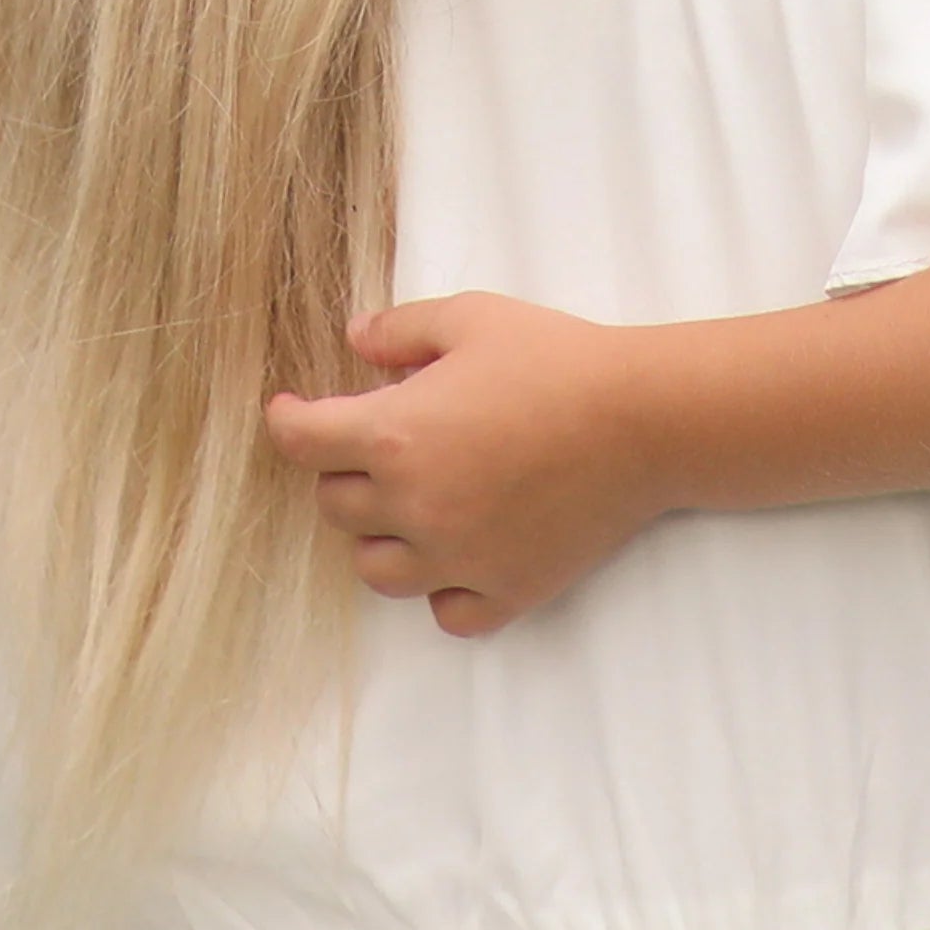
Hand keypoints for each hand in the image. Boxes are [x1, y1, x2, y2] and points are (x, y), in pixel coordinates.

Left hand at [265, 295, 665, 639]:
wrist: (644, 419)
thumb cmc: (558, 358)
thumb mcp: (473, 317)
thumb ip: (402, 329)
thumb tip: (355, 341)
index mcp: (394, 437)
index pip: (301, 442)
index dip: (285, 421)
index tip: (290, 411)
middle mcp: (412, 508)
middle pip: (334, 506)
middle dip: (344, 470)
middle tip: (382, 442)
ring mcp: (456, 559)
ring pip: (374, 570)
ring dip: (380, 534)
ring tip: (414, 502)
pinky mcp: (504, 590)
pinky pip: (444, 611)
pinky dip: (441, 588)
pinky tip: (460, 553)